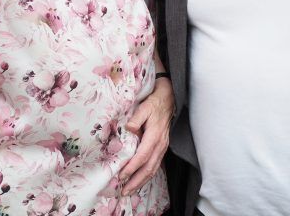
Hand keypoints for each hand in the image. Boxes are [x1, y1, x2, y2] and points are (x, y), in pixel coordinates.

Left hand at [119, 77, 173, 195]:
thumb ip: (137, 117)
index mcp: (155, 135)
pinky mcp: (162, 148)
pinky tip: (139, 181)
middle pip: (149, 168)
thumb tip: (129, 128)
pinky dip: (147, 176)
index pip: (142, 156)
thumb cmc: (154, 103)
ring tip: (130, 190)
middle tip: (124, 191)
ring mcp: (162, 147)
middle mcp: (160, 144)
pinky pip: (155, 166)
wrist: (168, 99)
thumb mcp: (145, 106)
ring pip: (153, 169)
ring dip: (141, 181)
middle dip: (136, 181)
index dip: (132, 167)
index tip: (121, 175)